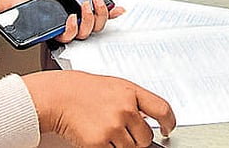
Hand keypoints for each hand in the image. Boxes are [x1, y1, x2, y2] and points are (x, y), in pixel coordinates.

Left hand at [0, 0, 125, 42]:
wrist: (16, 0)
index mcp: (76, 7)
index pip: (99, 11)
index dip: (111, 12)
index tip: (119, 9)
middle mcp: (74, 20)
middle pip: (98, 25)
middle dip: (102, 14)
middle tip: (95, 2)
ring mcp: (65, 29)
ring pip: (87, 33)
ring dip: (90, 20)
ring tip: (84, 8)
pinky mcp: (55, 36)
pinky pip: (69, 38)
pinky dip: (73, 28)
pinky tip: (70, 19)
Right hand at [22, 70, 175, 147]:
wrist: (59, 96)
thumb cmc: (84, 90)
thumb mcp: (115, 87)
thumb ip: (133, 101)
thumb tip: (148, 120)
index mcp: (131, 92)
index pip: (162, 109)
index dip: (169, 122)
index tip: (167, 129)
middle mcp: (125, 108)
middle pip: (146, 137)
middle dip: (138, 139)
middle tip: (123, 132)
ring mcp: (113, 126)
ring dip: (122, 145)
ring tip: (107, 131)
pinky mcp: (99, 143)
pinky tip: (98, 136)